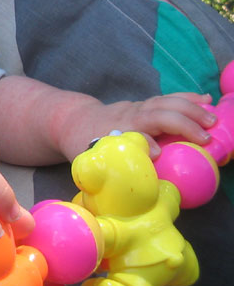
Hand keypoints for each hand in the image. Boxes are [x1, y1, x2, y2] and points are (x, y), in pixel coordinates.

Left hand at [62, 92, 215, 160]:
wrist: (74, 120)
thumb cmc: (84, 144)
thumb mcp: (89, 161)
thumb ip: (107, 173)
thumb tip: (133, 186)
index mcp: (117, 132)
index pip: (133, 135)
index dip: (145, 143)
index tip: (157, 152)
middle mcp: (129, 117)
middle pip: (156, 114)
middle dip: (182, 123)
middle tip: (206, 136)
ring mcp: (137, 108)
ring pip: (164, 103)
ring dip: (190, 108)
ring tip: (212, 115)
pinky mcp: (144, 105)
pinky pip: (167, 100)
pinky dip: (187, 99)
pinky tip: (204, 100)